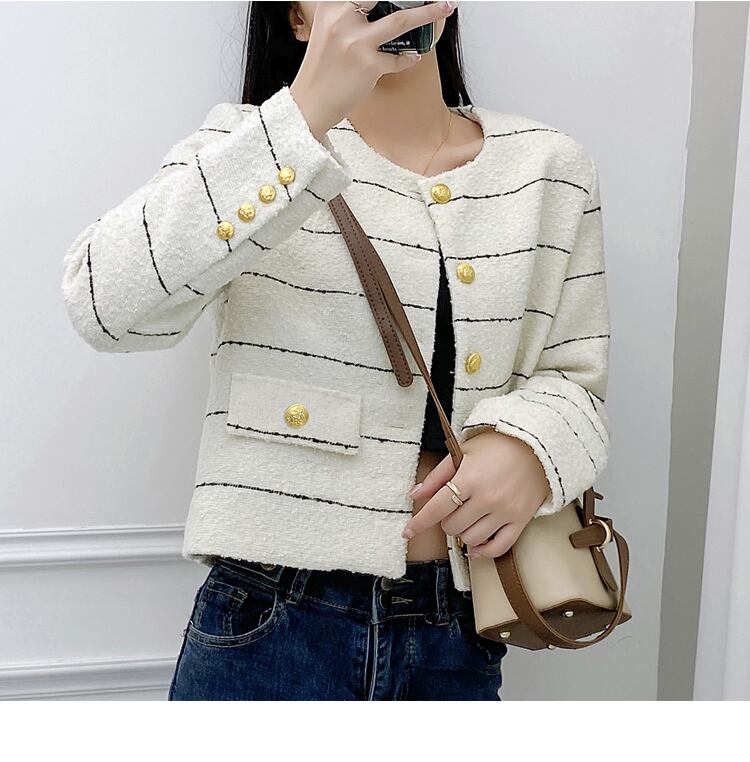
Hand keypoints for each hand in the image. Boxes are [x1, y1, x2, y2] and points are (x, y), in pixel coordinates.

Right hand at [288, 1, 457, 139]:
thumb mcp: (327, 31)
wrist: (309, 103)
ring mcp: (356, 43)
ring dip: (429, 13)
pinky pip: (398, 59)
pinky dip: (408, 59)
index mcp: (331, 6)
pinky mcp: (368, 65)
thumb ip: (347, 15)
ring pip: (401, 21)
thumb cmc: (321, 70)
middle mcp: (342, 19)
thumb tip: (379, 8)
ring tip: (446, 7)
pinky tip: (412, 58)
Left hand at [401, 429, 550, 557]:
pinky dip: (483, 551)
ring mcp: (506, 512)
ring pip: (471, 539)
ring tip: (466, 519)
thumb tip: (415, 495)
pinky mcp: (521, 521)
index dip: (419, 523)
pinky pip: (498, 548)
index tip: (407, 532)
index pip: (437, 508)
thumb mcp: (463, 452)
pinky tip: (475, 545)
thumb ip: (438, 476)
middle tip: (452, 508)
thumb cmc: (497, 446)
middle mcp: (488, 498)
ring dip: (462, 533)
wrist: (536, 446)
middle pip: (452, 526)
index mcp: (470, 478)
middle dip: (446, 520)